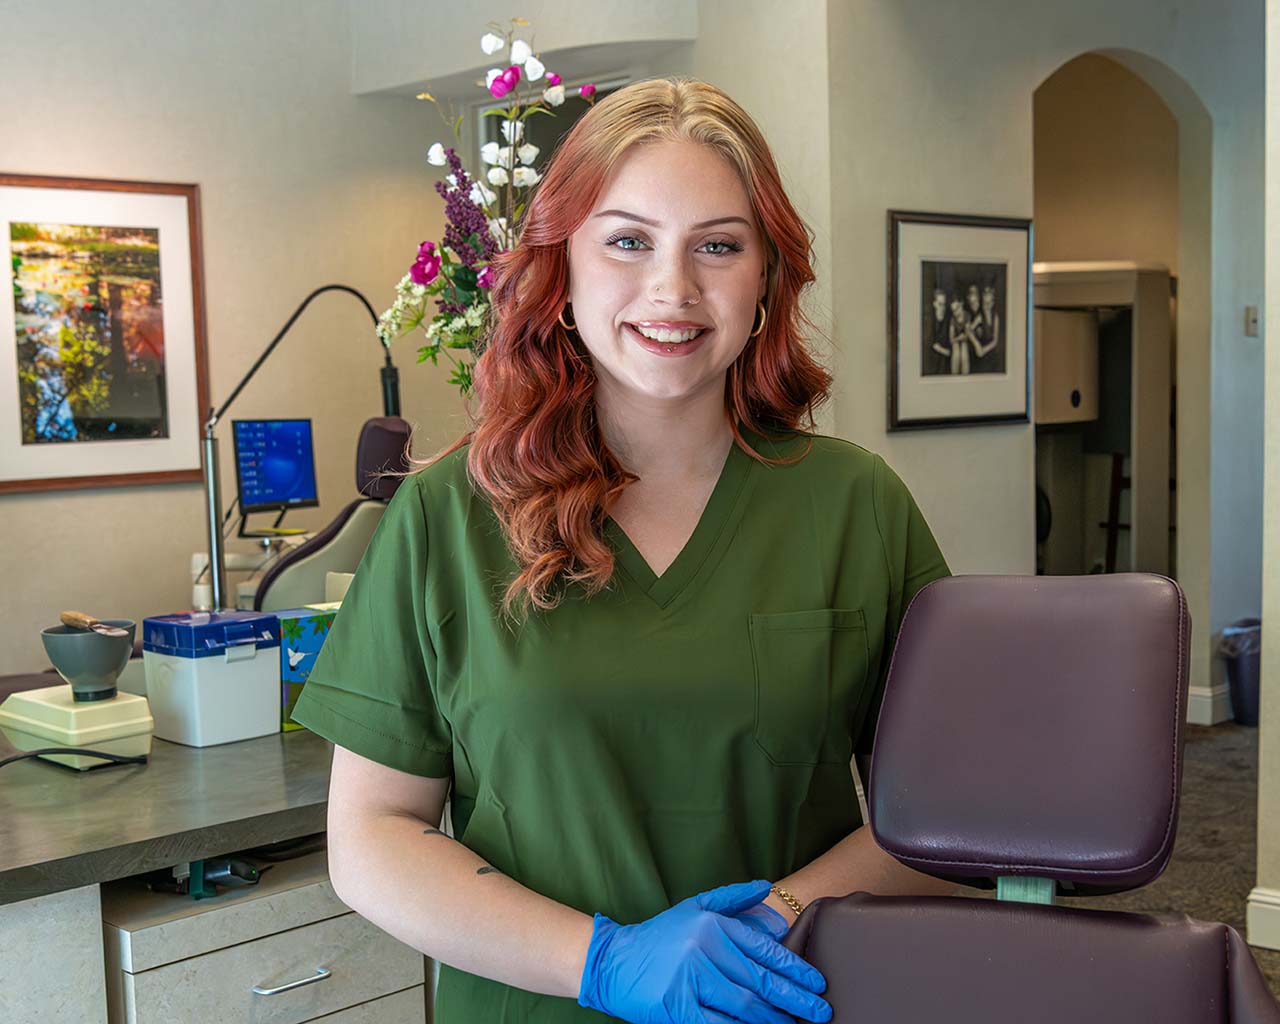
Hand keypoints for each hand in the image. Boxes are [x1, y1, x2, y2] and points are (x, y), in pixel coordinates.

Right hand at [577, 878, 830, 1023]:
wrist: (612, 960)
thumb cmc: (658, 936)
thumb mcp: (693, 907)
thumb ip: (731, 898)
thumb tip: (766, 887)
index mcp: (712, 926)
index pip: (763, 950)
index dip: (795, 969)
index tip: (817, 983)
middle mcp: (704, 949)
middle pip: (760, 980)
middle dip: (795, 999)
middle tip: (821, 1012)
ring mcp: (691, 979)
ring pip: (744, 1005)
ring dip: (774, 1019)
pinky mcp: (678, 1006)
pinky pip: (718, 1023)